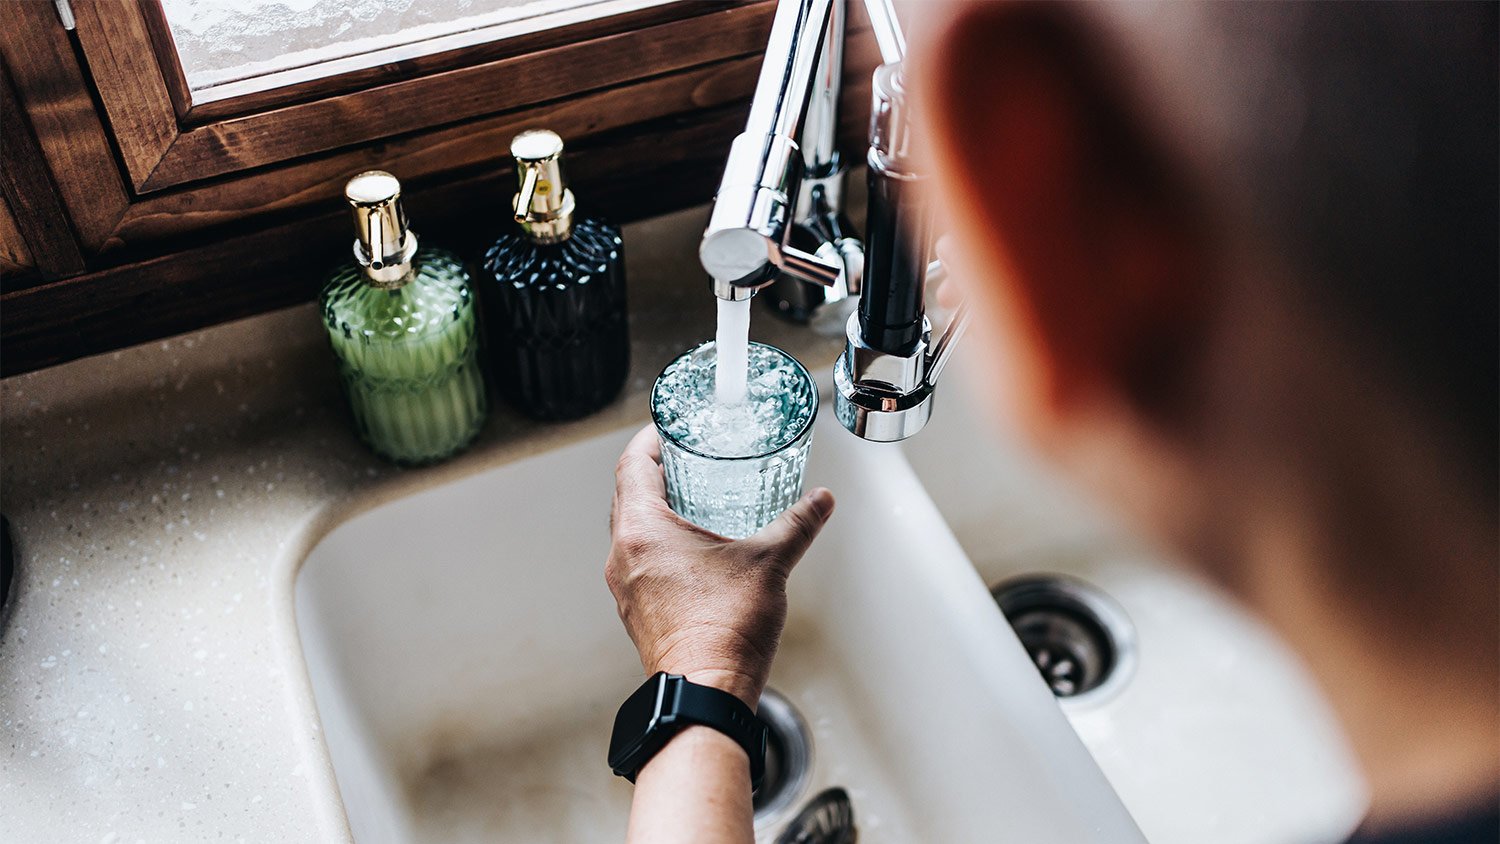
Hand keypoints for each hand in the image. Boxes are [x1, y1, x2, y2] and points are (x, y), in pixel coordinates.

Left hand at [606, 425, 834, 707]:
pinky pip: (639, 563)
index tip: (666, 427)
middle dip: (654, 473)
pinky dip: (659, 545)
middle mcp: (623, 556)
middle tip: (684, 457)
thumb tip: (820, 501)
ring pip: (631, 532)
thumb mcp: (768, 563)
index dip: (649, 440)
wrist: (706, 695)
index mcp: (642, 531)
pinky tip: (692, 551)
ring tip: (690, 499)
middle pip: (627, 497)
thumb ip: (796, 524)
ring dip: (655, 511)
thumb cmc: (724, 630)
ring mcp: (625, 587)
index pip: (632, 466)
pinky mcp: (637, 612)